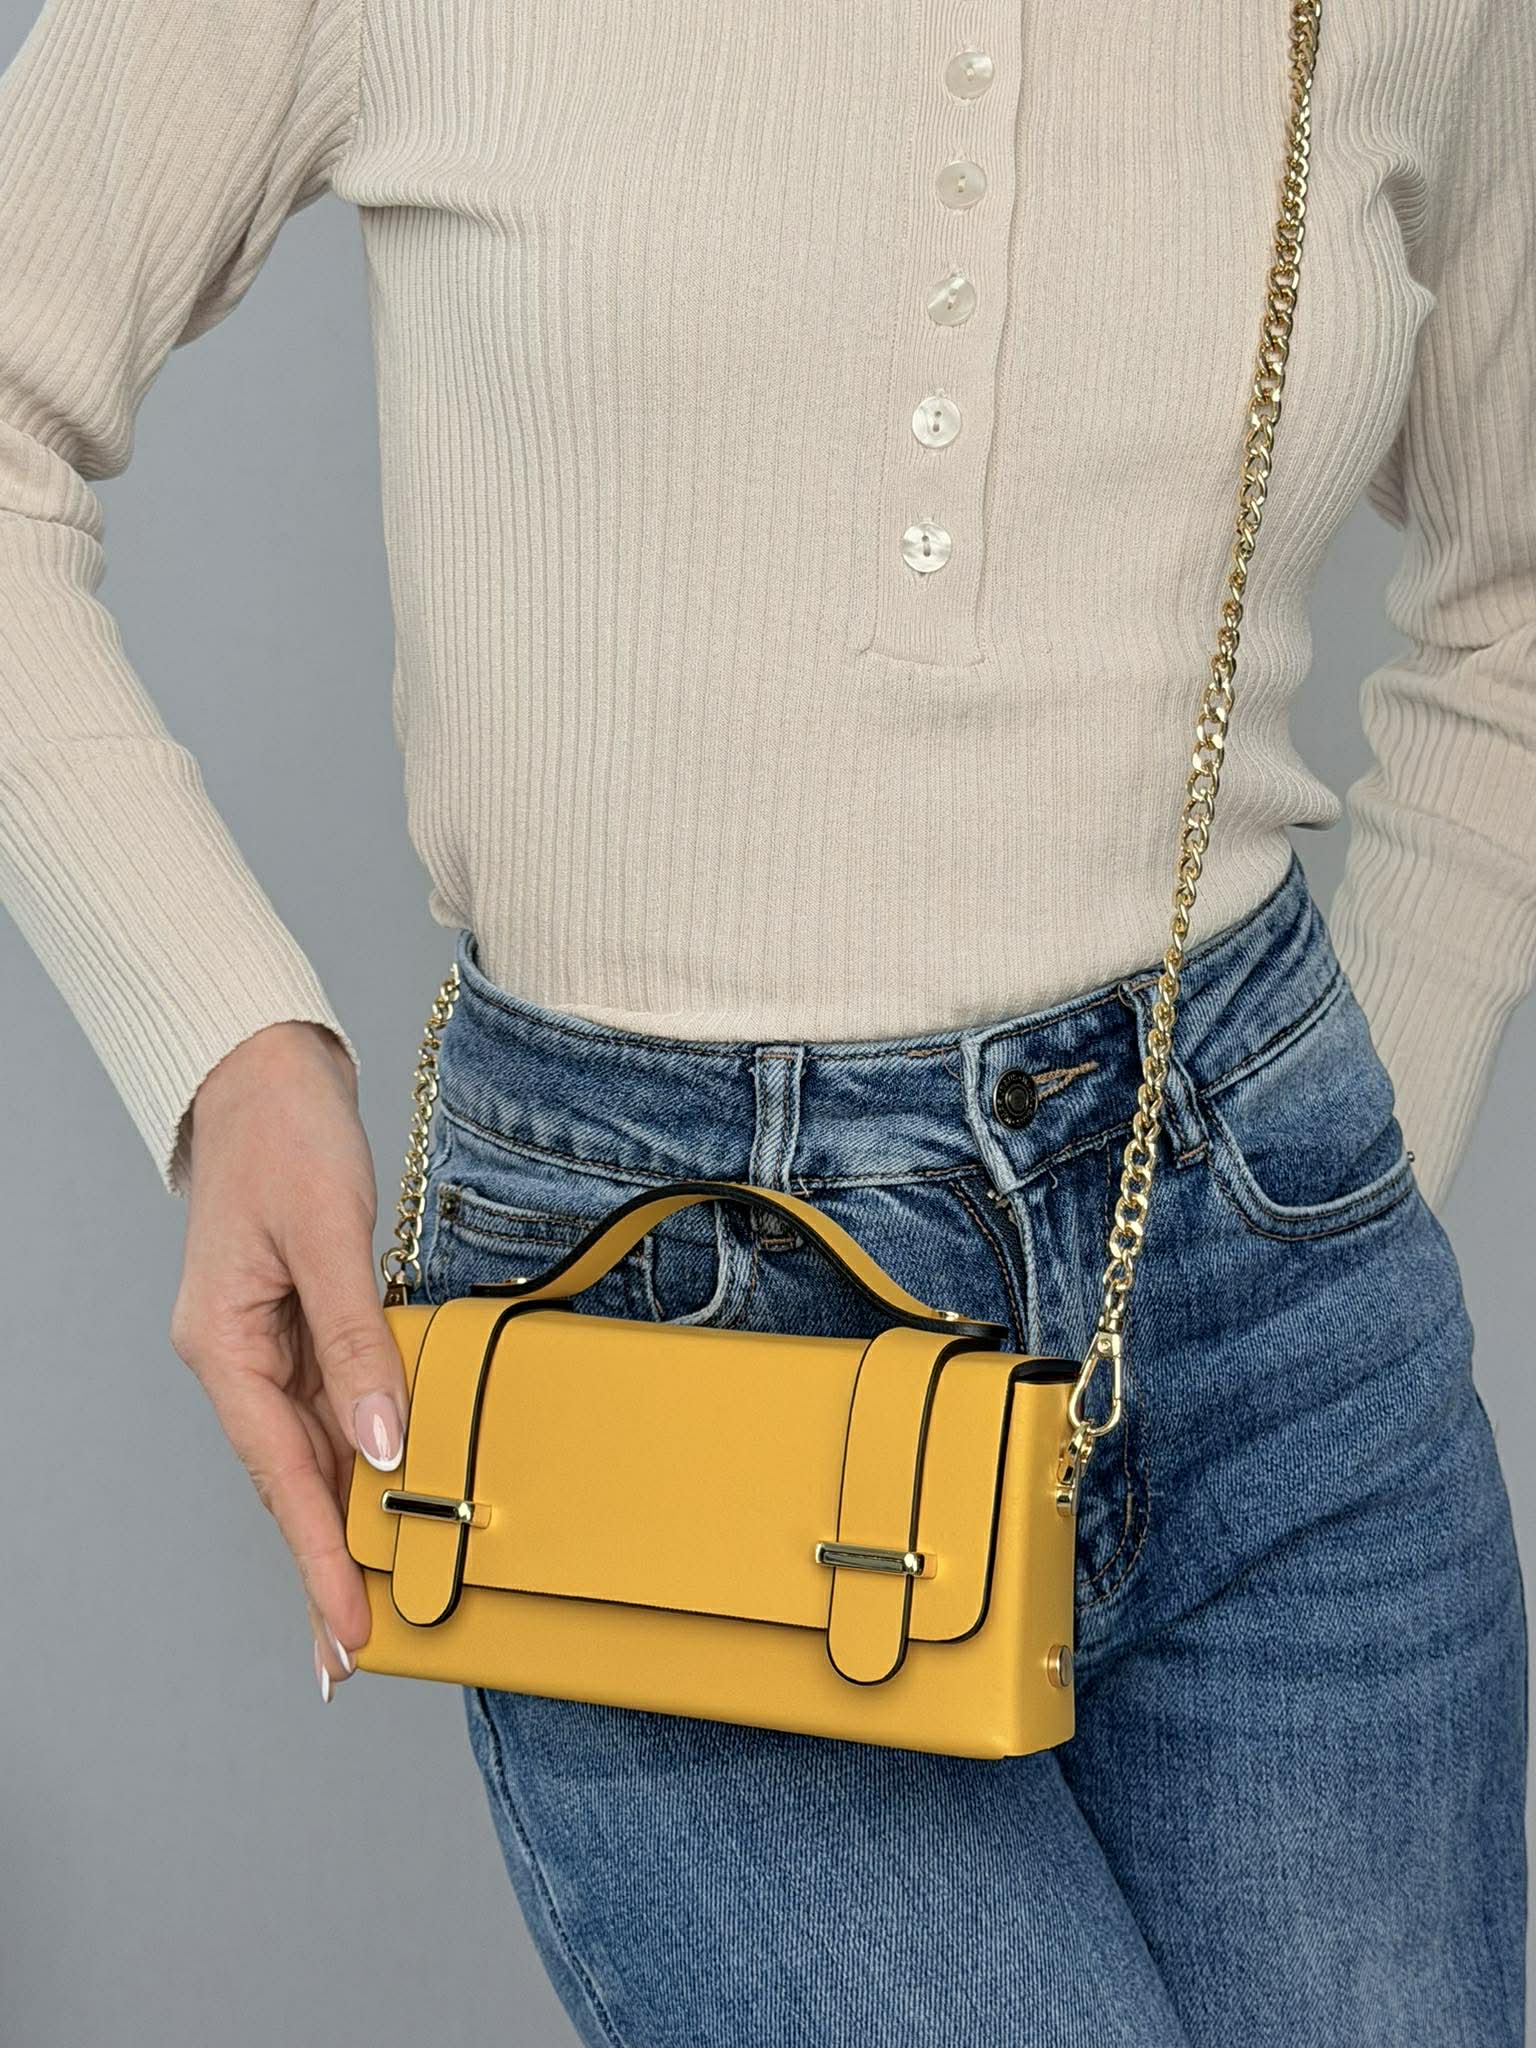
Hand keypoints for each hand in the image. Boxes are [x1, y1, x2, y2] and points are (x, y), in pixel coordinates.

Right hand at [170, 1020, 402, 1701]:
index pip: (279, 1475)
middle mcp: (240, 1358)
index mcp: (226, 1346)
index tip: (350, 1632)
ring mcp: (268, 1344)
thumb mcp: (326, 1233)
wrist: (265, 1073)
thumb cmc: (284, 1138)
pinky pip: (333, 1406)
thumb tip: (382, 1444)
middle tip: (356, 1657)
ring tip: (373, 1603)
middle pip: (288, 1482)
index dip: (317, 1559)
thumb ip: (356, 1340)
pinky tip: (383, 1496)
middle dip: (322, 1570)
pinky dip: (359, 1455)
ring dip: (341, 1523)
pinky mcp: (300, 1324)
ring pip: (310, 1452)